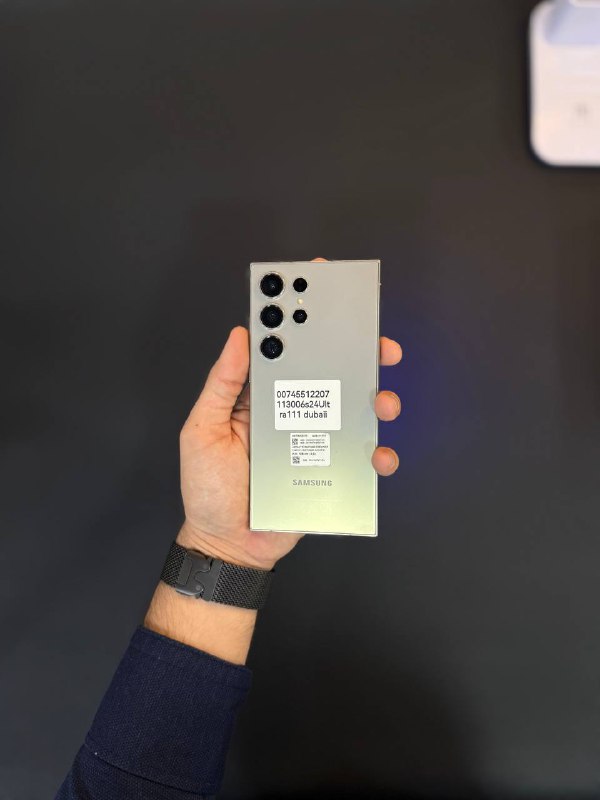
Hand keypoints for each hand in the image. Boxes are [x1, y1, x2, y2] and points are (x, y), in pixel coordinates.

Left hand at [177, 258, 402, 570]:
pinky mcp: (331, 470)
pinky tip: (378, 457)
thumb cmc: (209, 488)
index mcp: (260, 395)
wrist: (229, 544)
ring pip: (355, 410)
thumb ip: (221, 385)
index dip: (303, 316)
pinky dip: (378, 455)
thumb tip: (238, 335)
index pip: (285, 348)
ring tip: (382, 404)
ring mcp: (314, 441)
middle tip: (377, 345)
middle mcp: (291, 411)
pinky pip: (362, 458)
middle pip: (330, 372)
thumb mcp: (202, 430)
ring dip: (377, 399)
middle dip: (358, 352)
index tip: (324, 285)